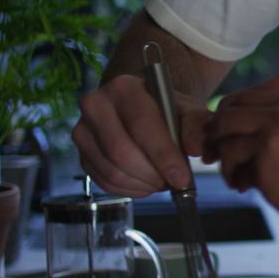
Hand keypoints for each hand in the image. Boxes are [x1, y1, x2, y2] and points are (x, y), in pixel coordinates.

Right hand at [72, 74, 208, 196]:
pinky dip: (130, 190)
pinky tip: (146, 184)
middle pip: (121, 152)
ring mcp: (83, 130)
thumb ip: (197, 126)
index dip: (162, 155)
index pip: (140, 124)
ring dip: (142, 184)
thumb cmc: (168, 110)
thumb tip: (195, 149)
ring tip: (162, 181)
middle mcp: (96, 105)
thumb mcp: (189, 111)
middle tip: (173, 182)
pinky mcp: (81, 154)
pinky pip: (103, 182)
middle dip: (152, 174)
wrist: (144, 109)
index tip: (181, 178)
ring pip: (112, 171)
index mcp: (124, 87)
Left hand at [202, 68, 278, 245]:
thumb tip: (254, 128)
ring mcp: (273, 134)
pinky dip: (235, 177)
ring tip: (236, 177)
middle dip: (218, 133)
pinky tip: (245, 187)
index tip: (230, 129)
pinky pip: (235, 166)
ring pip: (227, 139)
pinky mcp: (265, 163)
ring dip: (225, 160)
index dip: (233, 113)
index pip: (250, 96)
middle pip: (230, 112)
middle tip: (217, 151)